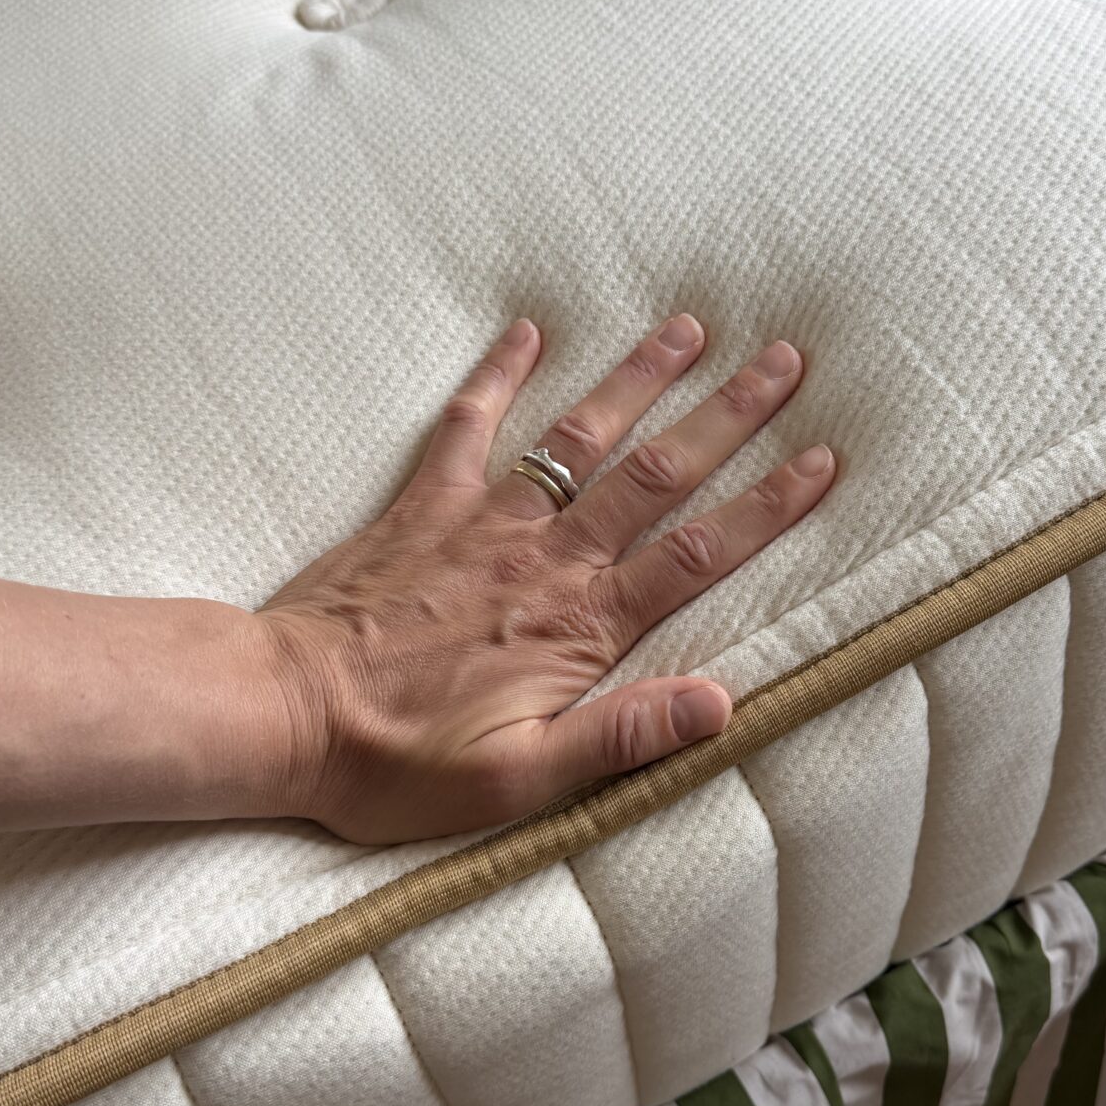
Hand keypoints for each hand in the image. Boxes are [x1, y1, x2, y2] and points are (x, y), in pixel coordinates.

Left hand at [255, 314, 835, 842]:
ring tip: (690, 326)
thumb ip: (623, 736)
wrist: (283, 714)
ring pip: (579, 437)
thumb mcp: (521, 779)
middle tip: (785, 359)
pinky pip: (467, 427)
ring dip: (638, 379)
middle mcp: (544, 560)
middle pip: (656, 475)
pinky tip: (528, 330)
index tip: (822, 459)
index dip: (766, 507)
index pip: (695, 556)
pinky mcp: (422, 508)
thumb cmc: (399, 762)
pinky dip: (498, 375)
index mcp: (579, 627)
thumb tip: (724, 704)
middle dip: (728, 416)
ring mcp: (482, 524)